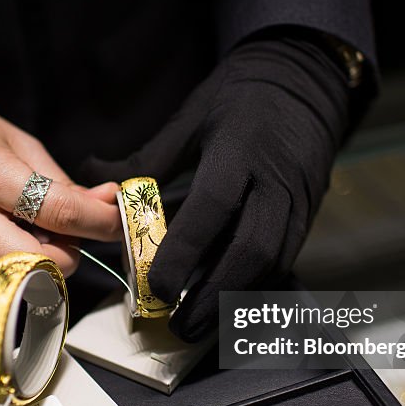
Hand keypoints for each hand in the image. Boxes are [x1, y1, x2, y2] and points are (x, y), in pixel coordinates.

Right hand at [0, 92, 121, 278]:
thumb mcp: (16, 140)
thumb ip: (62, 181)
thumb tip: (104, 206)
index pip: (60, 214)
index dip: (100, 222)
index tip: (116, 220)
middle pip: (42, 264)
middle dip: (69, 254)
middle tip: (68, 230)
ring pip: (21, 279)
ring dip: (42, 261)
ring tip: (31, 227)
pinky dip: (14, 261)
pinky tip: (3, 232)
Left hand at [82, 32, 355, 340]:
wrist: (305, 79)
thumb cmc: (241, 95)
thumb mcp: (192, 117)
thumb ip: (147, 159)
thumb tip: (96, 180)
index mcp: (240, 150)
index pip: (212, 208)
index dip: (184, 251)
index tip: (155, 284)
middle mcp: (275, 180)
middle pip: (251, 250)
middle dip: (214, 295)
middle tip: (180, 326)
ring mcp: (298, 200)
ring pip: (273, 262)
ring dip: (235, 299)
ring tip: (199, 325)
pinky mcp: (308, 213)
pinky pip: (284, 258)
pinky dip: (253, 285)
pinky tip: (226, 301)